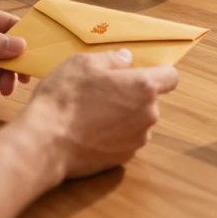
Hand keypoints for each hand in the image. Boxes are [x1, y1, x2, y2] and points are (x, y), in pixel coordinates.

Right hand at [22, 51, 177, 178]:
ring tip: (93, 112)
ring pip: (137, 121)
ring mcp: (137, 139)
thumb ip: (112, 59)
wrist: (46, 143)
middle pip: (150, 100)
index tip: (139, 73)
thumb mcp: (84, 63)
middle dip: (133, 94)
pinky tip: (90, 130)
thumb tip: (126, 59)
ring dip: (123, 115)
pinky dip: (113, 134)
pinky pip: (125, 139)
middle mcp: (148, 115)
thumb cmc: (65, 98)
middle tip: (103, 91)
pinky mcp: (123, 158)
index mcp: (144, 87)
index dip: (158, 72)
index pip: (171, 77)